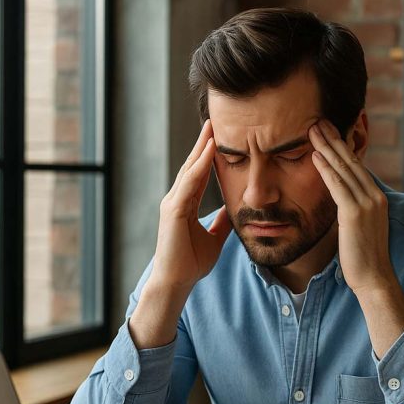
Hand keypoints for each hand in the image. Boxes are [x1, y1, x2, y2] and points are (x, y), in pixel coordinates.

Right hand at [149, 119, 232, 297]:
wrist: (177, 282)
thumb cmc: (191, 263)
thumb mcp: (214, 239)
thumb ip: (220, 223)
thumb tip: (230, 211)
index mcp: (185, 205)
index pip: (199, 174)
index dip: (209, 156)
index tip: (219, 137)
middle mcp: (176, 200)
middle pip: (192, 165)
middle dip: (203, 144)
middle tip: (213, 121)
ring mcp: (173, 203)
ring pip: (189, 170)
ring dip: (201, 148)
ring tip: (212, 128)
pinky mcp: (173, 211)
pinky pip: (189, 183)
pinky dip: (199, 166)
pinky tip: (209, 151)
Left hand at [308, 119, 394, 295]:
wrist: (374, 278)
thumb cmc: (363, 258)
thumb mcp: (358, 227)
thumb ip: (351, 210)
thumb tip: (339, 200)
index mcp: (376, 198)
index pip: (357, 166)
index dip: (342, 147)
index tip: (329, 132)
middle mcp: (374, 196)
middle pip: (351, 161)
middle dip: (333, 139)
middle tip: (319, 121)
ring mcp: (367, 203)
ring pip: (344, 169)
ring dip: (326, 147)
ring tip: (313, 130)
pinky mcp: (354, 213)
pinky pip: (337, 185)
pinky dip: (326, 169)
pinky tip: (315, 155)